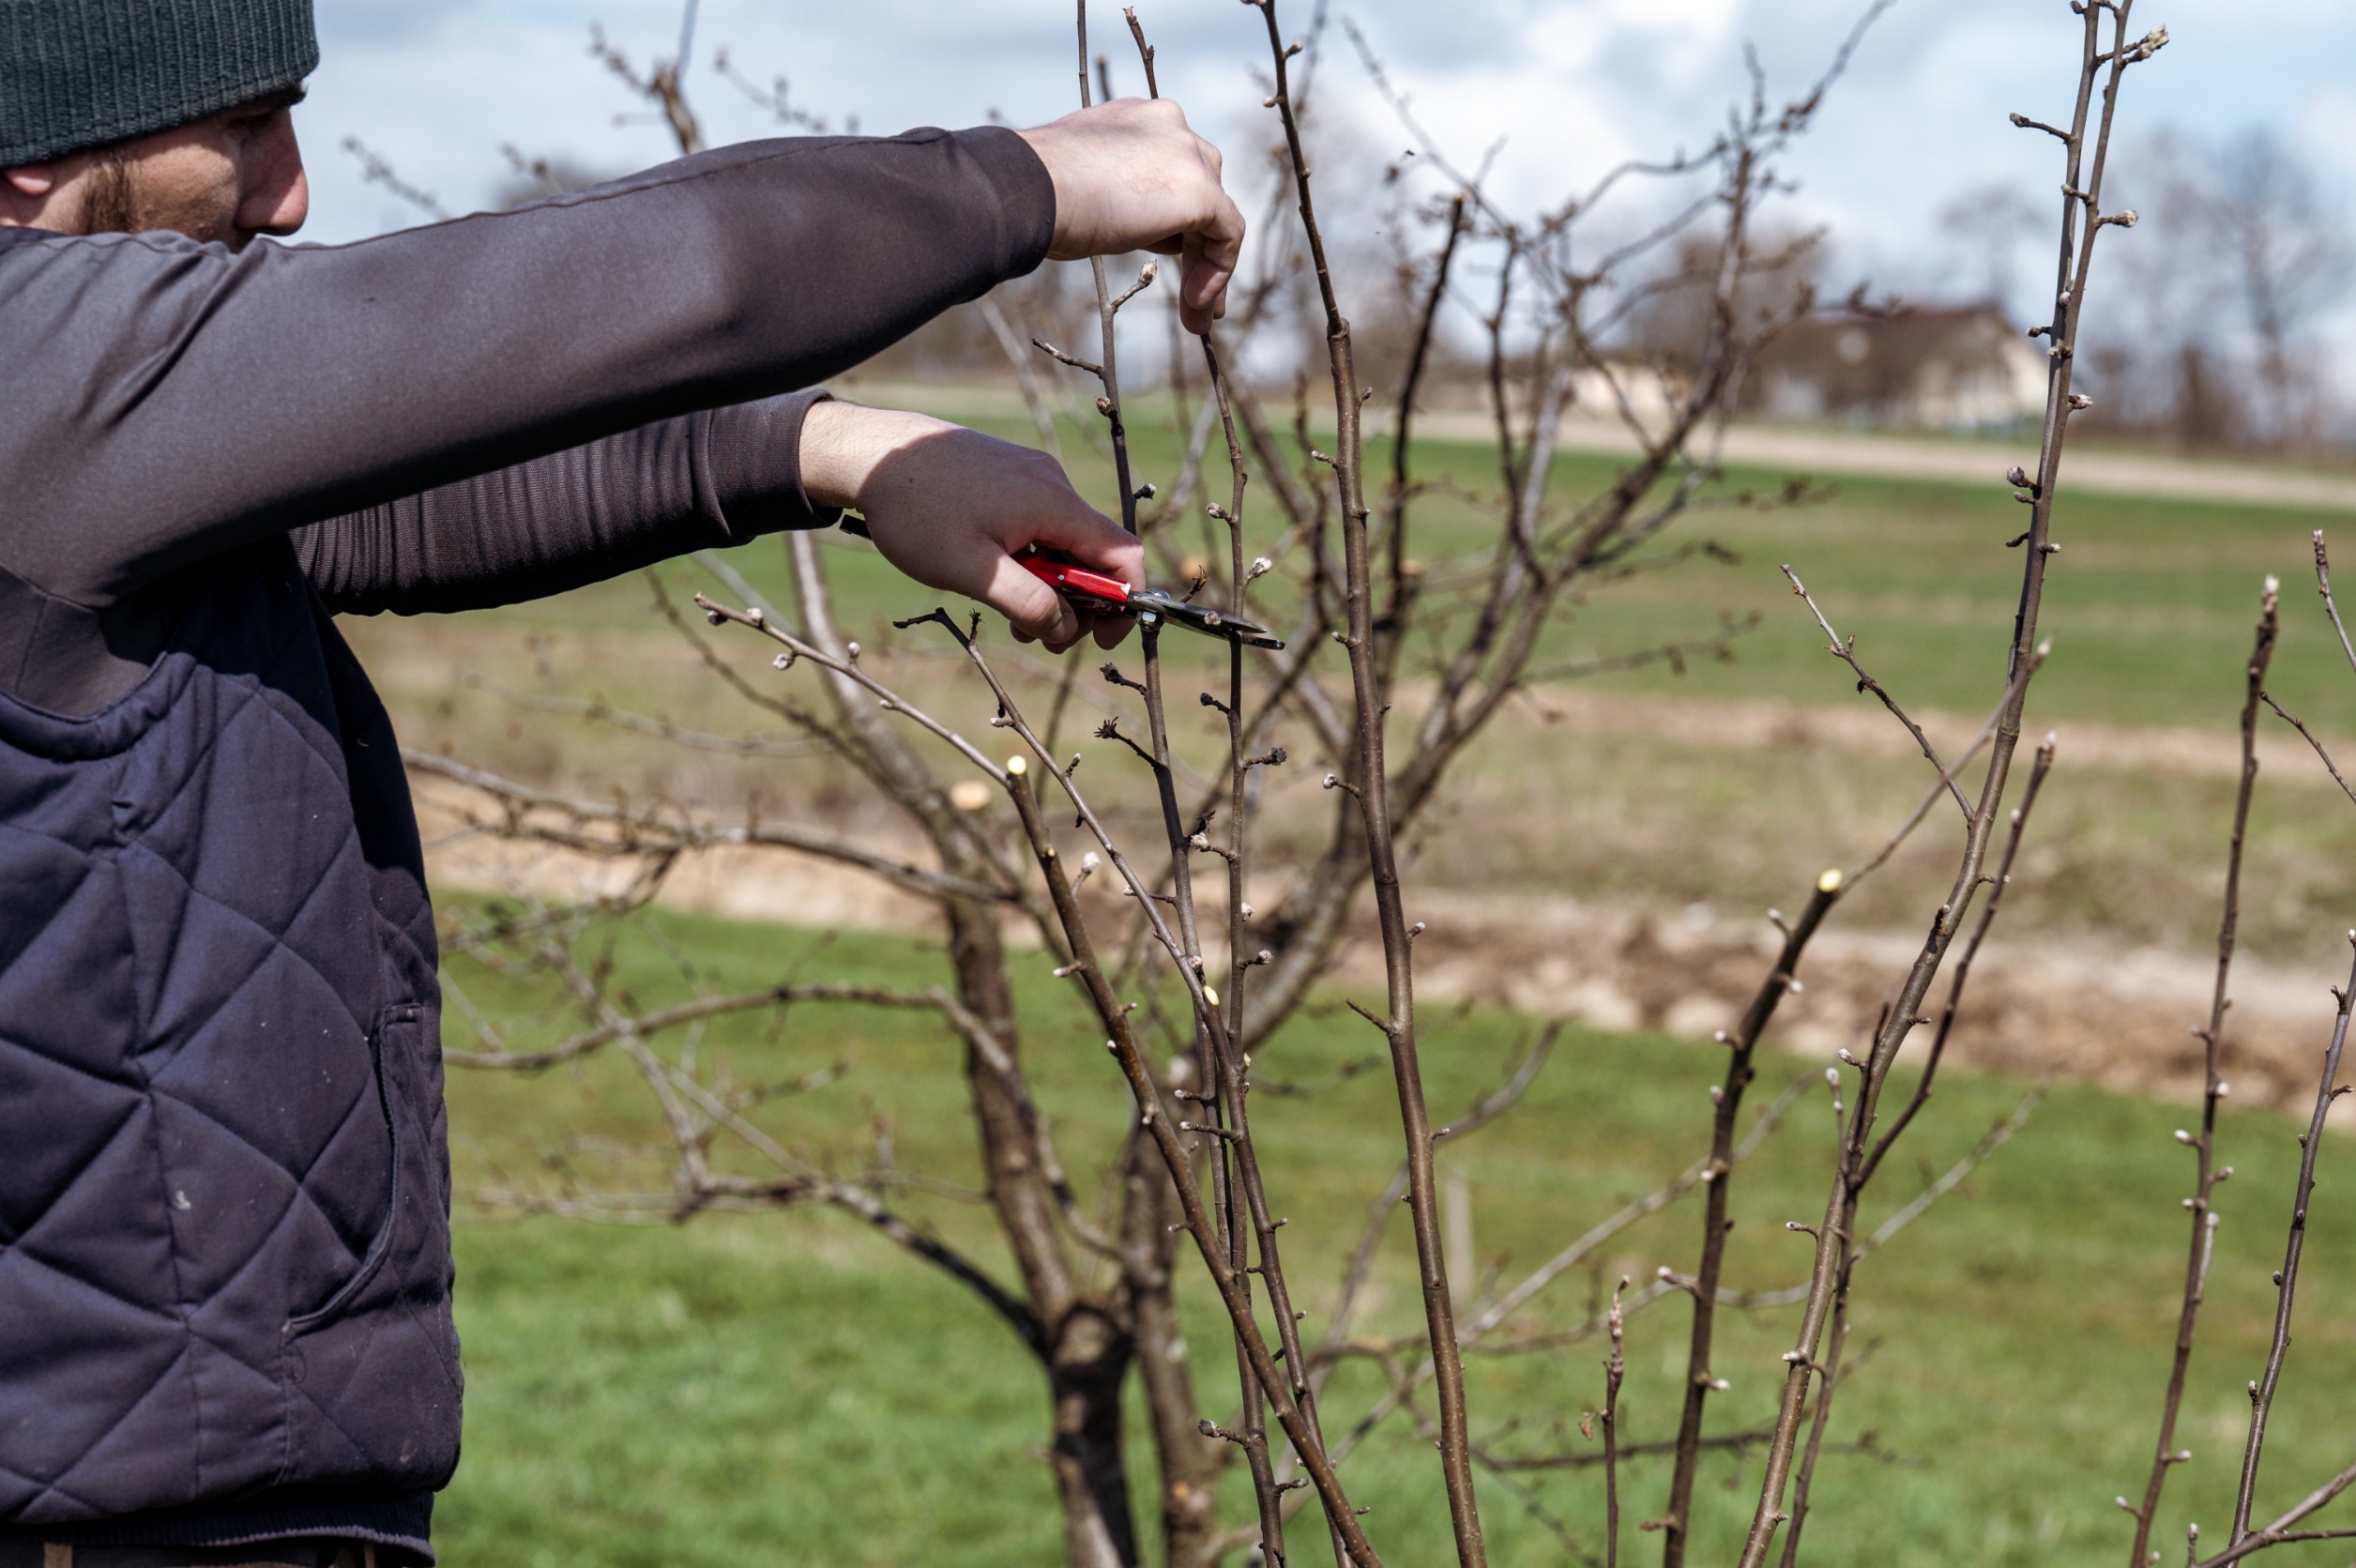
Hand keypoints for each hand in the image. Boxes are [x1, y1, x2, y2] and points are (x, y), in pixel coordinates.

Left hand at [799, 401, 1142, 651]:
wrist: (870, 453)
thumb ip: (1027, 603)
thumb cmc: (917, 511)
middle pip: (1094, 552)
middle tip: (1038, 636)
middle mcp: (1051, 483)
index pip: (1121, 555)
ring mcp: (1030, 475)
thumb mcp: (972, 572)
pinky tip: (994, 574)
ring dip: (1049, 585)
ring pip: (1064, 541)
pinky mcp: (1010, 475)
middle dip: (1077, 602)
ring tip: (1008, 614)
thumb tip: (1067, 629)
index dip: (1125, 602)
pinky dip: (1031, 558)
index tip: (1103, 639)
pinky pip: (1041, 524)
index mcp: (1053, 503)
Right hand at [1018, 98, 1243, 333]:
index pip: (1172, 171)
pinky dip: (1218, 273)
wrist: (1026, 189)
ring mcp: (1188, 154)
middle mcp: (1169, 125)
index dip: (1175, 223)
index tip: (1166, 263)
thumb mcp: (1086, 187)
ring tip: (1196, 317)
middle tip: (1193, 301)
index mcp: (1138, 120)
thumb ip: (1118, 195)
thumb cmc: (1036, 194)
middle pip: (1201, 193)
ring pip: (1217, 216)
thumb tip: (1126, 224)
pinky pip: (1228, 235)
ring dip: (1209, 270)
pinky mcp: (1200, 189)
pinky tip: (1196, 305)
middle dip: (1197, 249)